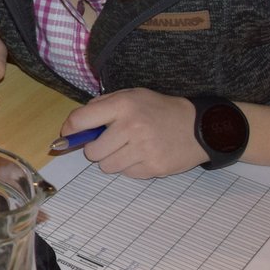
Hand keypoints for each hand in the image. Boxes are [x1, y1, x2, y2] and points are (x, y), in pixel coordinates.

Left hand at [61, 88, 206, 177]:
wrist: (199, 126)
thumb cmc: (159, 109)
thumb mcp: (132, 96)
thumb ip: (102, 106)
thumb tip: (74, 125)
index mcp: (123, 105)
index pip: (81, 120)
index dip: (70, 129)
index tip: (69, 134)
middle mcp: (131, 127)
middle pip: (92, 151)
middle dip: (96, 148)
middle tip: (109, 141)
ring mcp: (143, 149)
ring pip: (107, 166)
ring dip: (112, 160)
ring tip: (128, 148)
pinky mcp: (153, 168)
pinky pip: (126, 174)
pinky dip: (130, 167)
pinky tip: (143, 155)